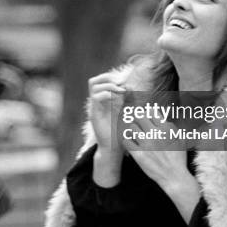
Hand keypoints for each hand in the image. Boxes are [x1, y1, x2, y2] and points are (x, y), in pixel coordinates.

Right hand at [88, 71, 126, 186]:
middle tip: (121, 85)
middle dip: (108, 78)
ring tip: (121, 92)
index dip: (112, 77)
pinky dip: (107, 95)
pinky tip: (118, 101)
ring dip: (108, 85)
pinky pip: (96, 98)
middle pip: (94, 81)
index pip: (101, 80)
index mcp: (103, 101)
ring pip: (93, 86)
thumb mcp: (128, 113)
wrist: (114, 148)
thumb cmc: (122, 132)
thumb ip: (129, 101)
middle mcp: (96, 103)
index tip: (125, 83)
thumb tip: (133, 88)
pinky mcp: (94, 114)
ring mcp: (94, 108)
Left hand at [124, 116, 199, 222]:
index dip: (147, 112)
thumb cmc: (177, 156)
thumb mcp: (179, 138)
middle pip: (139, 117)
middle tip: (137, 123)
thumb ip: (169, 125)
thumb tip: (160, 115)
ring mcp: (146, 144)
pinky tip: (132, 144)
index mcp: (166, 129)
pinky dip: (128, 141)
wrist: (174, 176)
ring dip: (133, 130)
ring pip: (132, 128)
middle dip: (138, 119)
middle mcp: (155, 134)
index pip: (151, 111)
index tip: (145, 116)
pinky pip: (126, 141)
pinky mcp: (139, 154)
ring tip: (136, 135)